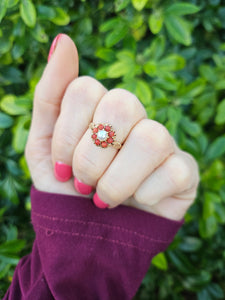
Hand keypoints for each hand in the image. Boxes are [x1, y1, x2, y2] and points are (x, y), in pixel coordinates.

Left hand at [25, 34, 198, 220]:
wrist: (87, 233)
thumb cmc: (66, 187)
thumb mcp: (43, 144)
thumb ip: (50, 95)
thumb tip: (63, 40)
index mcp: (100, 107)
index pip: (86, 89)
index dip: (67, 134)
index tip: (60, 167)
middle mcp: (134, 118)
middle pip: (122, 104)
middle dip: (92, 156)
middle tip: (82, 184)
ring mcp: (163, 142)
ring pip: (150, 139)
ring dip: (116, 180)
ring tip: (104, 199)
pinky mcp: (184, 170)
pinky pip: (174, 171)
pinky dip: (144, 195)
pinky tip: (136, 202)